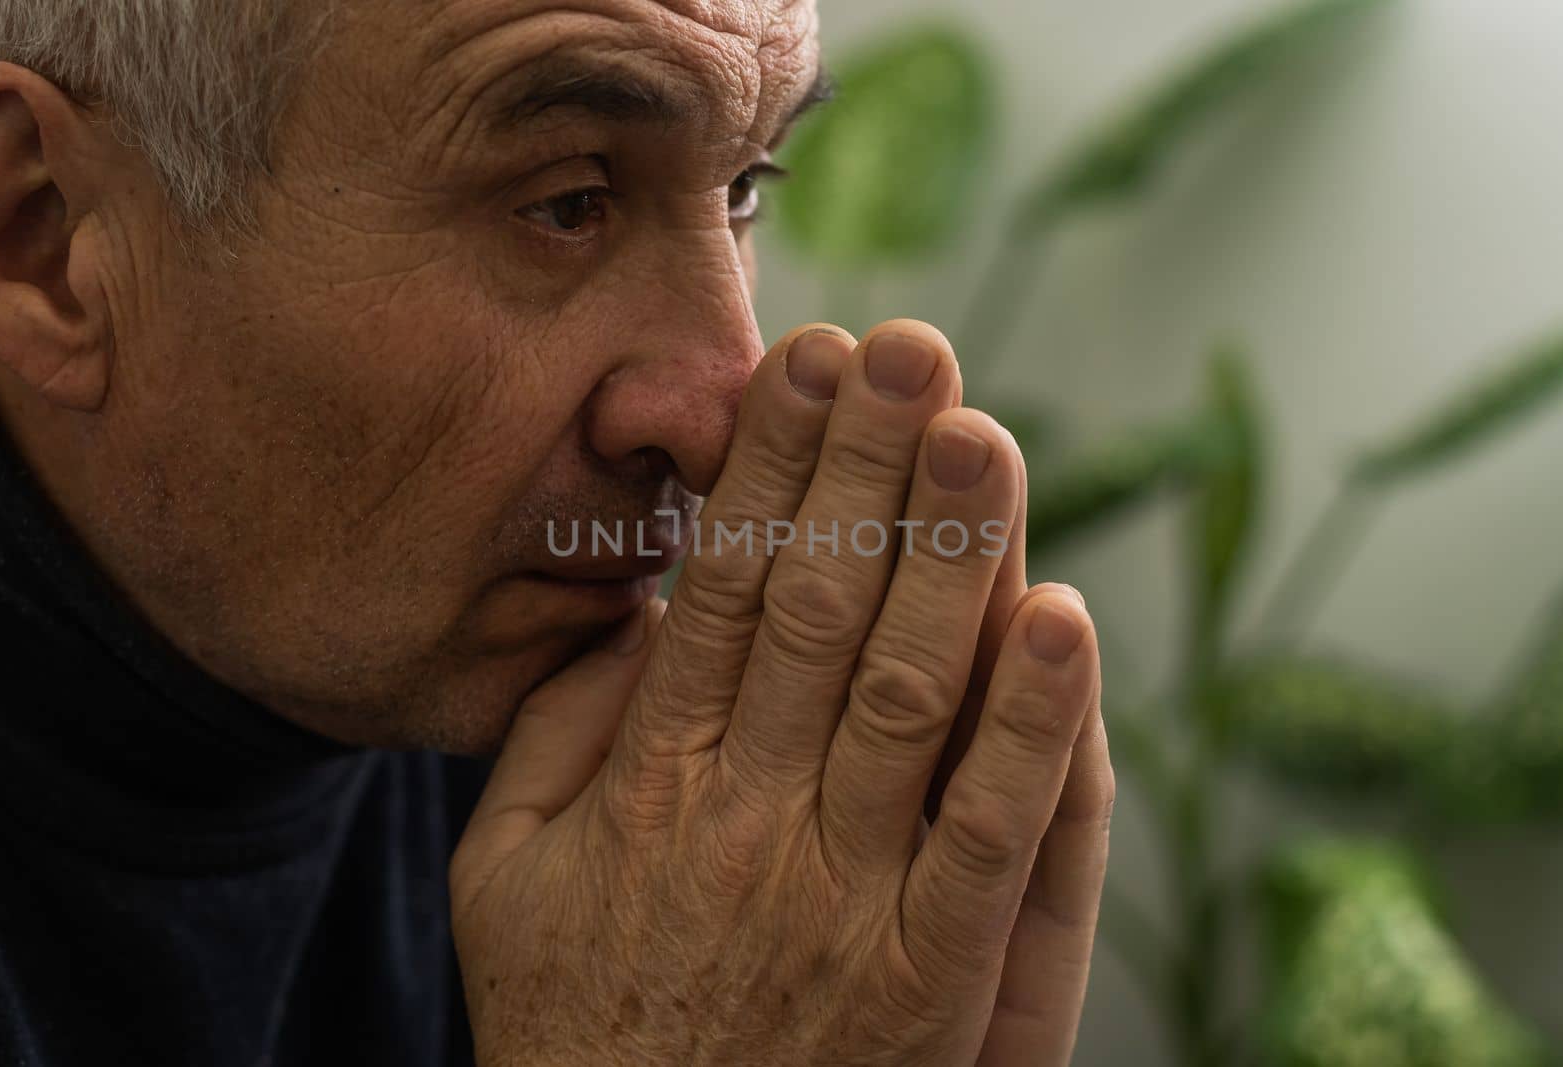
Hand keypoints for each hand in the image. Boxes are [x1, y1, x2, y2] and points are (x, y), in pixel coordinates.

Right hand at [450, 320, 1112, 1065]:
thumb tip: (641, 614)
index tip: (805, 364)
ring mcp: (849, 896)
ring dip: (955, 555)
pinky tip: (1061, 617)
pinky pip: (992, 833)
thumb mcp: (501, 875)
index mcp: (650, 784)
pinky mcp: (931, 974)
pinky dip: (1034, 724)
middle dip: (870, 467)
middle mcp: (752, 820)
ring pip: (914, 695)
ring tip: (982, 431)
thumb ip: (555, 736)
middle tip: (912, 346)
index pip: (725, 589)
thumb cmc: (572, 1019)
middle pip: (826, 611)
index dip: (771, 468)